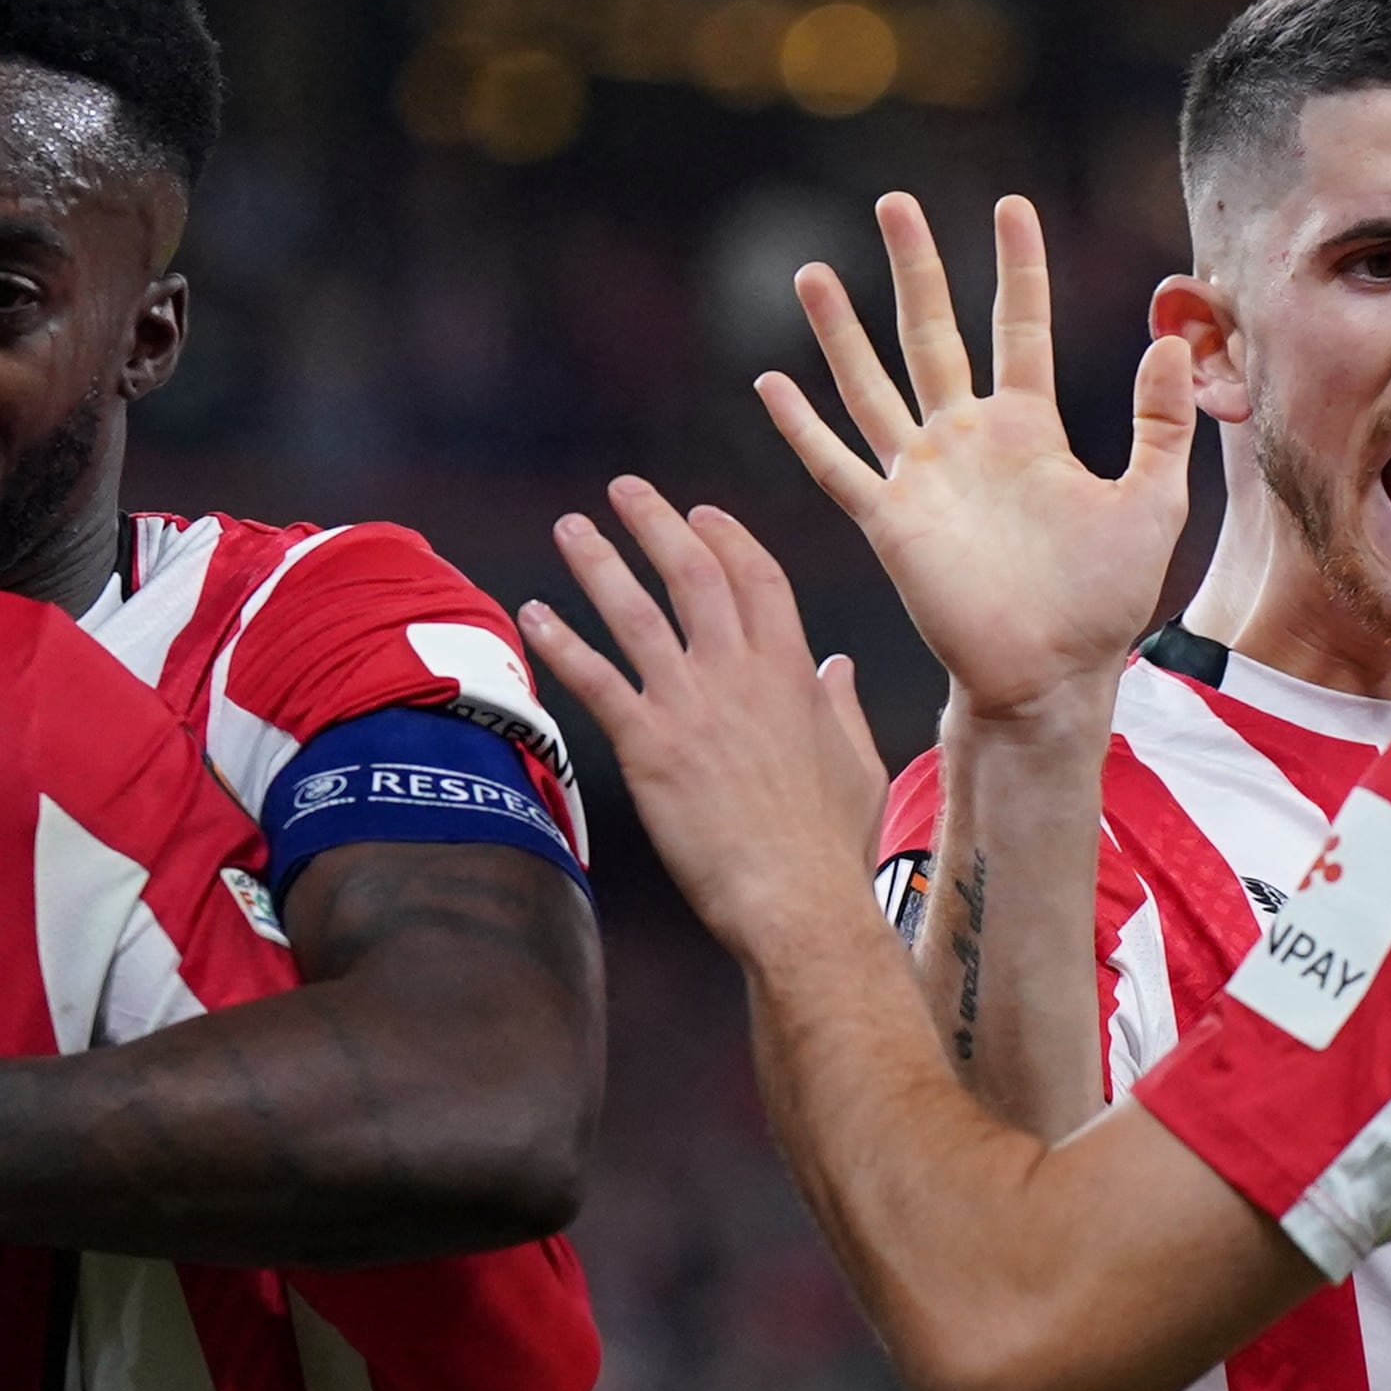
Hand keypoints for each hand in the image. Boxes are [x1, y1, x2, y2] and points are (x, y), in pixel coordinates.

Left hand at [520, 481, 888, 958]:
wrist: (798, 900)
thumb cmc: (832, 845)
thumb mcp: (856, 762)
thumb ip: (842, 706)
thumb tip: (838, 665)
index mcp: (792, 672)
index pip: (757, 578)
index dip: (726, 539)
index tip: (700, 515)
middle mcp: (739, 673)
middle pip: (691, 573)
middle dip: (655, 523)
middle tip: (624, 490)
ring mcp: (691, 706)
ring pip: (635, 612)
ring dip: (598, 562)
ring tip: (570, 528)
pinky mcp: (649, 746)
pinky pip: (596, 680)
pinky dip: (561, 642)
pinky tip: (533, 613)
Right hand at [759, 193, 1194, 727]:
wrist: (1052, 676)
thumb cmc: (1104, 601)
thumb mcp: (1152, 501)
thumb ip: (1159, 422)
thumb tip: (1170, 340)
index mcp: (1029, 430)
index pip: (1019, 326)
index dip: (1017, 267)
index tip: (1010, 205)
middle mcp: (968, 441)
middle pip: (932, 334)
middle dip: (914, 269)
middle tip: (894, 204)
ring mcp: (924, 478)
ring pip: (871, 385)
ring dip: (841, 330)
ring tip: (811, 272)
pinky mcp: (890, 522)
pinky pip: (836, 465)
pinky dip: (802, 427)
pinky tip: (771, 383)